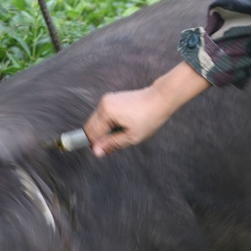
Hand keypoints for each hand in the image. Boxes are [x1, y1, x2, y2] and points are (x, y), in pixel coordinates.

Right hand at [83, 60, 211, 156]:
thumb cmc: (149, 118)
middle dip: (99, 137)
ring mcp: (106, 99)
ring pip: (96, 121)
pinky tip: (123, 125)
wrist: (160, 99)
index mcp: (106, 112)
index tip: (106, 151)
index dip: (95, 145)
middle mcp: (103, 103)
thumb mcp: (131, 137)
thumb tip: (96, 152)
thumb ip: (112, 144)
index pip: (90, 134)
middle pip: (90, 126)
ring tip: (122, 132)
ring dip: (104, 130)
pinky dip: (108, 123)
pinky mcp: (111, 99)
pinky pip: (103, 115)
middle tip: (115, 143)